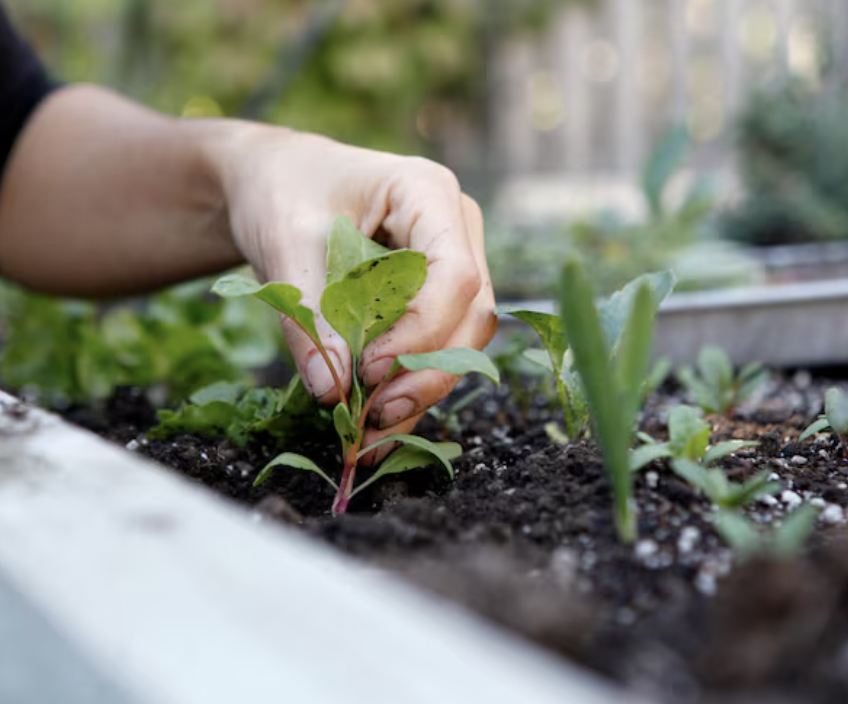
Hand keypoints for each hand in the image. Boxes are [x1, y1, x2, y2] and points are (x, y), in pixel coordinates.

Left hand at [204, 124, 496, 451]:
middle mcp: (455, 227)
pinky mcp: (433, 296)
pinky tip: (380, 427)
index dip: (420, 332)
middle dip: (428, 372)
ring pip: (462, 339)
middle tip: (374, 415)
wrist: (273, 181)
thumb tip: (332, 391)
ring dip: (422, 389)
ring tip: (372, 435)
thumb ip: (310, 316)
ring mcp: (450, 263)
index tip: (367, 370)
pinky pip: (436, 347)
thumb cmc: (281, 193)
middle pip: (469, 313)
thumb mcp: (285, 246)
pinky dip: (408, 387)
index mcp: (428, 192)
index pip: (454, 273)